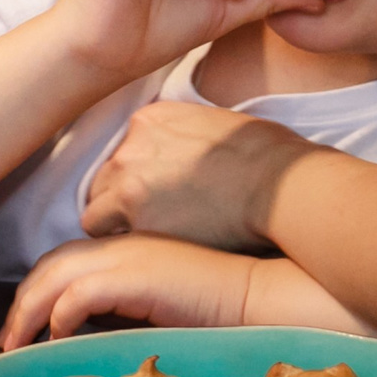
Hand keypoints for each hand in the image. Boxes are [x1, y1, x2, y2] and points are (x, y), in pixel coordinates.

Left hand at [0, 234, 258, 347]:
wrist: (255, 296)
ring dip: (28, 312)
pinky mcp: (134, 278)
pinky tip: (56, 339)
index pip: (65, 260)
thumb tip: (90, 335)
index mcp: (128, 249)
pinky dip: (59, 317)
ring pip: (54, 277)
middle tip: (8, 338)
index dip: (38, 290)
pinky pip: (78, 295)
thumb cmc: (219, 307)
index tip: (25, 325)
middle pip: (50, 265)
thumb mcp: (161, 303)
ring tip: (17, 344)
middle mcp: (121, 247)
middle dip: (21, 302)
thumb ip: (126, 308)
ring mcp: (127, 258)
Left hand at [80, 102, 320, 249]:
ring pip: (95, 212)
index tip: (158, 193)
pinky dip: (124, 248)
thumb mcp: (217, 123)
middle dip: (120, 201)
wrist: (281, 187)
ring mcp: (130, 184)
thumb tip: (186, 151)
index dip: (137, 177)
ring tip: (149, 242)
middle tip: (153, 223)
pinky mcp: (137, 221)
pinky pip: (109, 240)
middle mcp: (132, 147)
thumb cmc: (267, 156)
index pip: (123, 151)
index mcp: (151, 119)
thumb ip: (184, 135)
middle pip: (104, 180)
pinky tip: (150, 256)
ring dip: (116, 227)